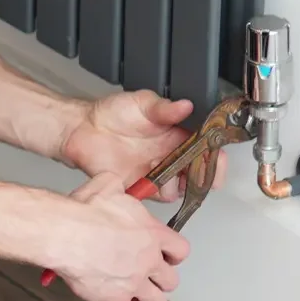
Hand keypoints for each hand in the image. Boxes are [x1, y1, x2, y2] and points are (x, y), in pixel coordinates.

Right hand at [51, 172, 189, 300]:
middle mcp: (149, 261)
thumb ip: (118, 187)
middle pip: (170, 281)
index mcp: (152, 234)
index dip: (173, 256)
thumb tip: (114, 184)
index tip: (165, 257)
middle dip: (159, 281)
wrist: (64, 232)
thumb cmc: (82, 210)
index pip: (181, 250)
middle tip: (147, 280)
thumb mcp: (105, 185)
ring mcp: (134, 283)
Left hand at [61, 91, 225, 201]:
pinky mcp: (137, 185)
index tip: (216, 161)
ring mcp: (155, 174)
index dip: (216, 161)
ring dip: (172, 183)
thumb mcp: (143, 103)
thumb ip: (164, 108)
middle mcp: (171, 158)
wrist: (83, 127)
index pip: (208, 153)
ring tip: (158, 166)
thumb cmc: (114, 112)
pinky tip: (143, 177)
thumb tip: (185, 106)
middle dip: (198, 177)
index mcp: (179, 138)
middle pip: (197, 177)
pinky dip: (150, 191)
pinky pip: (151, 197)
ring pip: (176, 190)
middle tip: (188, 168)